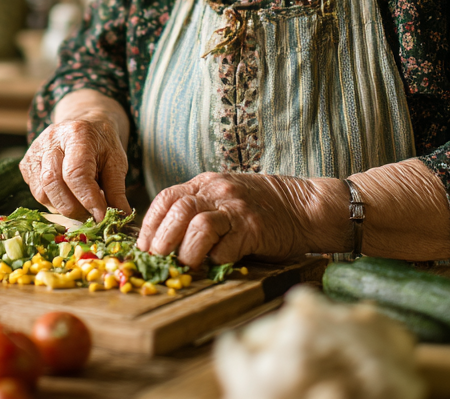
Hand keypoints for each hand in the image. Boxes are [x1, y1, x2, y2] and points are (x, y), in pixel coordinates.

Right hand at [20, 117, 131, 220]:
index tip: (100, 217)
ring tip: (80, 204)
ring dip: (61, 206)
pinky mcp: (26, 162)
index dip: (88, 199)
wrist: (85, 126)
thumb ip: (117, 191)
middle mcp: (51, 139)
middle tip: (90, 217)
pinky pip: (35, 192)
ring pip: (41, 192)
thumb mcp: (116, 162)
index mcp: (78, 134)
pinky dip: (51, 201)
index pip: (76, 173)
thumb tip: (123, 218)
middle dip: (73, 208)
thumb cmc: (102, 145)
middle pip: (53, 182)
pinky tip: (66, 194)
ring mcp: (35, 150)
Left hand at [137, 172, 346, 268]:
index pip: (166, 198)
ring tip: (185, 266)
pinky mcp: (253, 228)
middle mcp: (218, 191)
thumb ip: (200, 209)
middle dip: (161, 240)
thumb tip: (165, 240)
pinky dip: (216, 259)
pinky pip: (225, 246)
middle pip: (177, 210)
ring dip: (186, 252)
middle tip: (157, 260)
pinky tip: (218, 263)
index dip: (150, 224)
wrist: (305, 206)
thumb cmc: (263, 208)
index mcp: (206, 183)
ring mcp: (236, 208)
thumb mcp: (226, 197)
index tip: (143, 247)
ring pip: (197, 226)